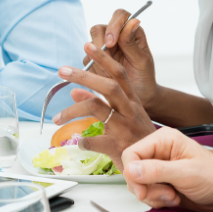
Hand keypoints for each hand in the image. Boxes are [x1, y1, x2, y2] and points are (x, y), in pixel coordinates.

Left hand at [53, 41, 156, 170]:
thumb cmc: (137, 139)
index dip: (103, 58)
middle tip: (62, 70)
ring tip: (57, 118)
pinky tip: (78, 143)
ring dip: (73, 110)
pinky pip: (95, 141)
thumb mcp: (123, 117)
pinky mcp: (119, 147)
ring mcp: (125, 128)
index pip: (118, 73)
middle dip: (84, 75)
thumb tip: (75, 92)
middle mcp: (130, 111)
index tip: (87, 45)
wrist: (155, 166)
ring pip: (97, 109)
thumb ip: (100, 103)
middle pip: (108, 86)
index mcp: (131, 101)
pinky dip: (83, 141)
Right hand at [85, 9, 158, 109]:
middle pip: (99, 29)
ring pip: (90, 45)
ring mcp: (103, 48)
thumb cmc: (144, 77)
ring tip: (110, 75)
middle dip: (99, 44)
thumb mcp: (142, 61)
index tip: (111, 42)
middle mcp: (116, 36)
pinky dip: (94, 70)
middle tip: (105, 59)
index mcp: (131, 31)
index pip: (120, 16)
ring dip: (97, 60)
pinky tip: (104, 78)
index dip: (113, 25)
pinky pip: (87, 60)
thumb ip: (132, 43)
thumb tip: (132, 21)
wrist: (139, 97)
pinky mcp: (94, 60)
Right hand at [122, 127, 212, 211]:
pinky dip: (156, 200)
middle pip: (132, 170)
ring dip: (153, 195)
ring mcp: (157, 167)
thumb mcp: (185, 173)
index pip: (131, 153)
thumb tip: (130, 169)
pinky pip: (146, 192)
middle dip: (145, 188)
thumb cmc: (211, 176)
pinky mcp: (159, 181)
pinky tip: (173, 198)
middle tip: (166, 195)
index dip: (132, 173)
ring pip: (138, 184)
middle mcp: (157, 151)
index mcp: (163, 140)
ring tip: (173, 196)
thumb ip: (157, 171)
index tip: (142, 191)